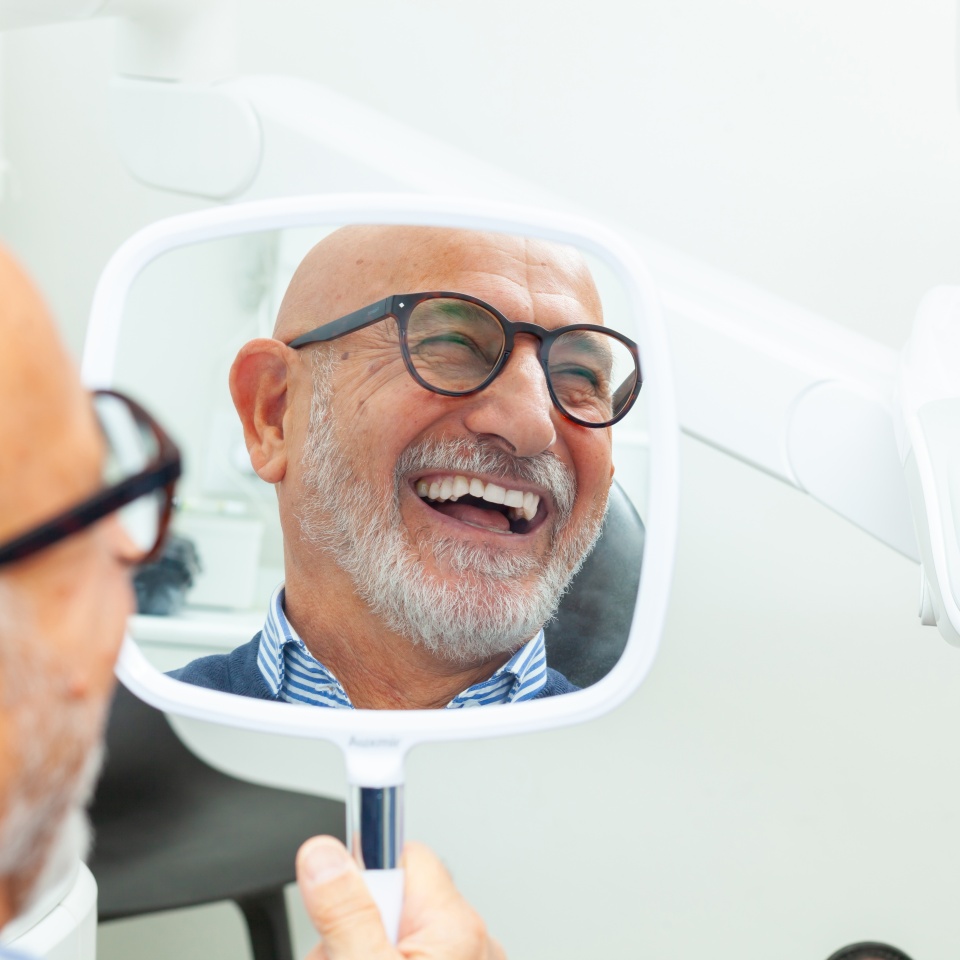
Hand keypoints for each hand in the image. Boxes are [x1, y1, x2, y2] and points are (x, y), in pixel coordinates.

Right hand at [296, 835, 505, 959]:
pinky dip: (377, 958)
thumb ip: (344, 914)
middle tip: (335, 956)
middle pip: (392, 895)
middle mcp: (470, 942)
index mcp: (457, 927)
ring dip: (359, 947)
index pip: (402, 853)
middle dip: (352, 923)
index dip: (361, 872)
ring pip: (392, 930)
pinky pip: (404, 951)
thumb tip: (323, 854)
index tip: (328, 870)